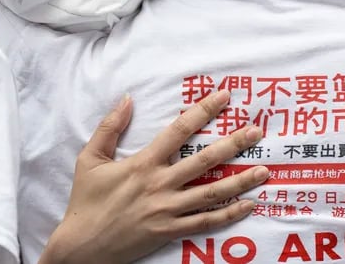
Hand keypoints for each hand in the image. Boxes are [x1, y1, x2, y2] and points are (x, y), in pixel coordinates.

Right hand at [39, 90, 268, 263]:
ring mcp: (168, 210)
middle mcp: (160, 184)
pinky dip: (229, 215)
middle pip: (204, 160)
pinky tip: (248, 205)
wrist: (80, 246)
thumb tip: (128, 98)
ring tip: (264, 170)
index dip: (203, 111)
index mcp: (143, 163)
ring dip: (241, 181)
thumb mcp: (90, 159)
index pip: (179, 131)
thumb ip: (109, 127)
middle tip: (256, 132)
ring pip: (212, 193)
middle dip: (233, 143)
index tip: (224, 97)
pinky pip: (205, 223)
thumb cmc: (85, 201)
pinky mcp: (170, 231)